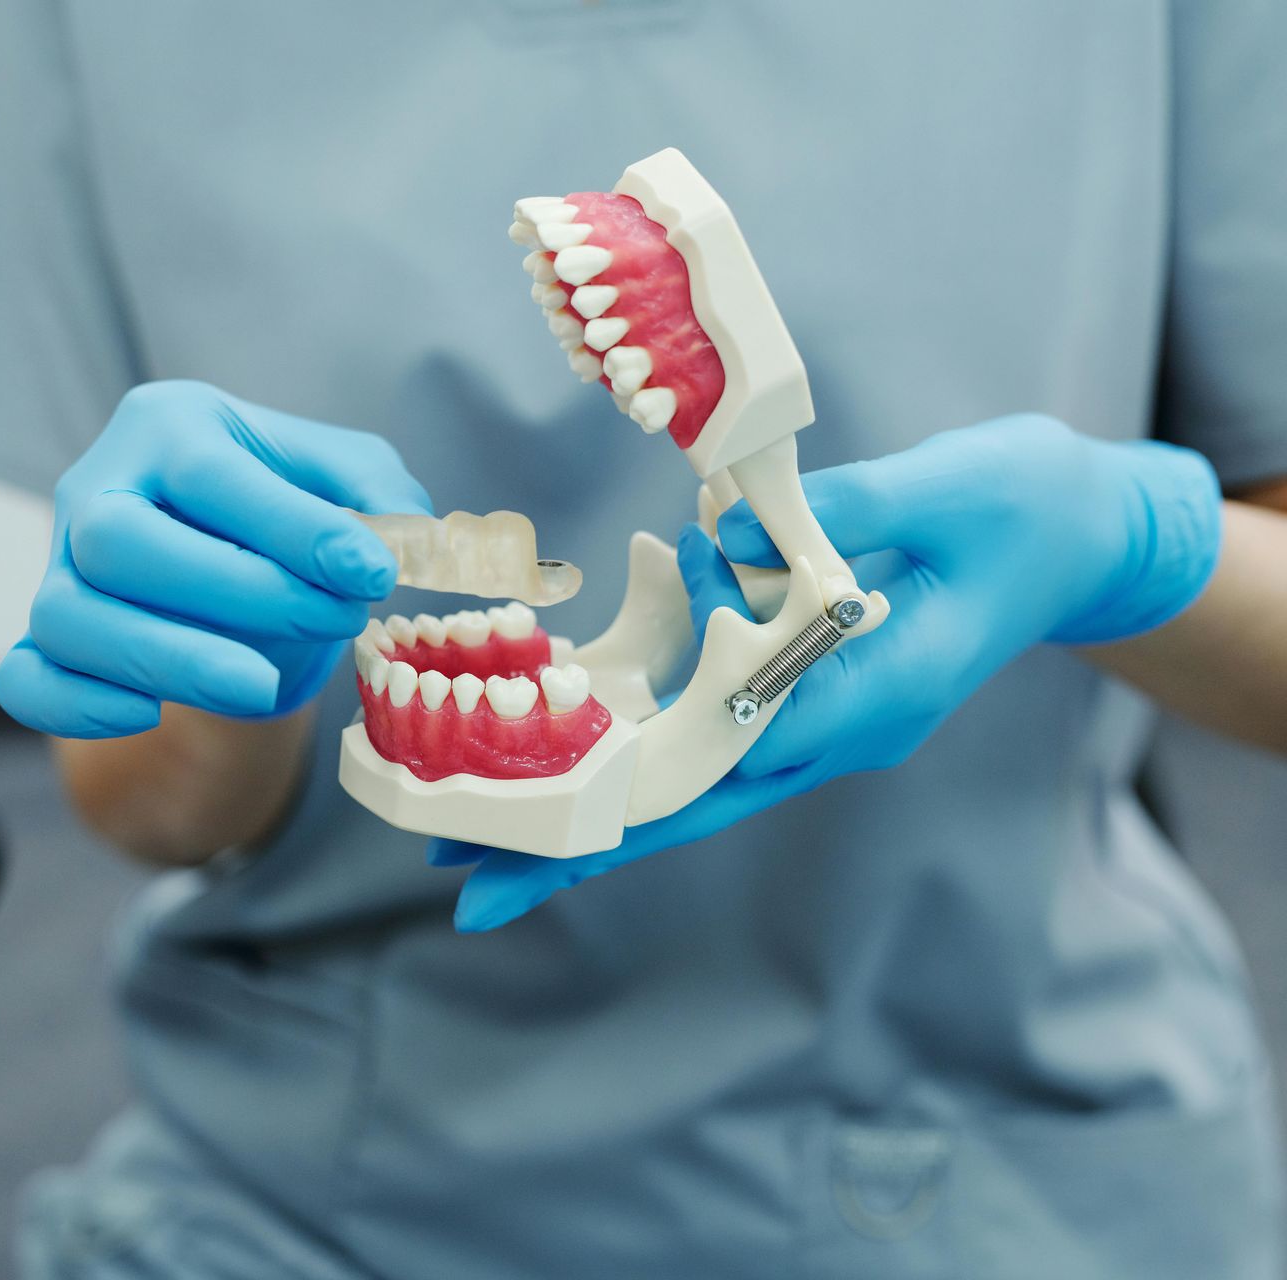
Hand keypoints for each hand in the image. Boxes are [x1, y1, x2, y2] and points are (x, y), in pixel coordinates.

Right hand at [0, 381, 432, 736]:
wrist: (233, 582)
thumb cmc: (286, 519)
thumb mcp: (347, 483)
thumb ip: (380, 497)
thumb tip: (406, 537)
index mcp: (167, 426)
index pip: (213, 475)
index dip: (293, 528)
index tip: (372, 572)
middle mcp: (95, 488)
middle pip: (117, 542)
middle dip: (232, 592)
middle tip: (332, 621)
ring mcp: (57, 567)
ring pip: (67, 617)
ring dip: (169, 660)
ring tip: (262, 687)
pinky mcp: (43, 641)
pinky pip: (27, 680)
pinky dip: (80, 705)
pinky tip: (152, 712)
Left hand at [435, 415, 1221, 930]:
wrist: (1078, 538)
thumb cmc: (1020, 507)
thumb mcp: (944, 488)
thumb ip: (841, 510)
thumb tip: (725, 526)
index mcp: (879, 694)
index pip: (744, 748)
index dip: (645, 771)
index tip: (555, 803)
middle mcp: (841, 732)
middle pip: (693, 805)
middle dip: (583, 849)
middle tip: (473, 894)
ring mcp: (824, 726)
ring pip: (691, 791)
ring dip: (592, 821)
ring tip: (487, 854)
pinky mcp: (808, 702)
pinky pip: (709, 743)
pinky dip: (634, 762)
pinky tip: (557, 772)